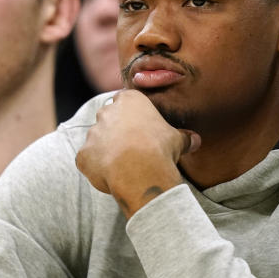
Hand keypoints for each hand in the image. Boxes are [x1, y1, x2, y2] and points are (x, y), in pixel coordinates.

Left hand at [75, 90, 199, 217]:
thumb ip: (184, 137)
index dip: (133, 115)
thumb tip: (195, 140)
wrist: (139, 170)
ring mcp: (92, 134)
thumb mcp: (177, 140)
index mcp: (129, 101)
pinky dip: (97, 168)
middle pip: (108, 118)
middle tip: (132, 148)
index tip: (141, 128)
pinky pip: (88, 161)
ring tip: (124, 165)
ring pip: (97, 140)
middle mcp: (106, 113)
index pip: (126, 101)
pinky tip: (112, 176)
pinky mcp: (83, 155)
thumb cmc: (160, 148)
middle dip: (117, 131)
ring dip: (106, 150)